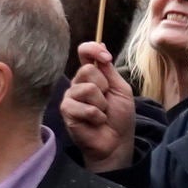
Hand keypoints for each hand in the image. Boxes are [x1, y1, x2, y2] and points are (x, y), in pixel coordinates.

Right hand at [61, 44, 136, 171]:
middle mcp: (78, 84)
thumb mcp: (121, 89)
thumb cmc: (120, 117)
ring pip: (86, 88)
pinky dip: (95, 115)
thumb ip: (109, 70)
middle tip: (107, 102)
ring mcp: (70, 98)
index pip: (84, 52)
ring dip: (101, 104)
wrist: (116, 142)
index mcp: (92, 76)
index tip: (106, 57)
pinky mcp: (66, 112)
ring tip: (102, 114)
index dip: (92, 49)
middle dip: (104, 86)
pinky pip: (82, 106)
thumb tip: (101, 45)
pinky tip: (96, 122)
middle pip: (87, 70)